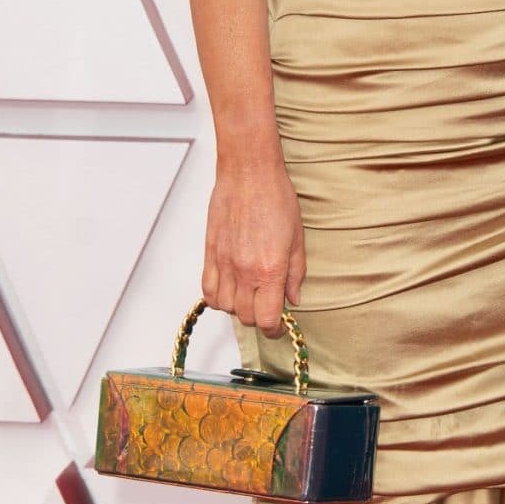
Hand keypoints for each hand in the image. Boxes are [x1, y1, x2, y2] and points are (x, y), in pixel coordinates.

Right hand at [203, 152, 304, 329]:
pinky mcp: (210, 254)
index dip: (275, 329)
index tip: (279, 326)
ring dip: (237, 308)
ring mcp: (224, 263)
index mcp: (271, 270)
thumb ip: (295, 274)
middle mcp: (244, 271)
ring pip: (225, 308)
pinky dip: (217, 298)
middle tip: (268, 306)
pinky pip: (207, 290)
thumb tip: (294, 299)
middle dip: (259, 318)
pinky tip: (229, 289)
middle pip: (246, 317)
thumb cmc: (275, 198)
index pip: (268, 318)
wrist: (249, 174)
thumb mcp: (297, 239)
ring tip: (249, 295)